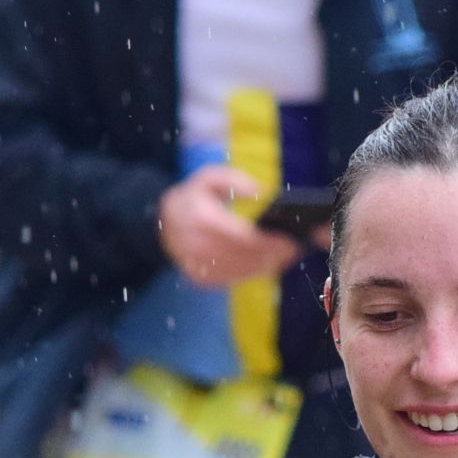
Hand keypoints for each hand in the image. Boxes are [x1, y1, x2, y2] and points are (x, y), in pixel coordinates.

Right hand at [158, 164, 302, 288]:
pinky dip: (253, 273)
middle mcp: (197, 246)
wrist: (163, 224)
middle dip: (273, 255)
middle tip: (294, 249)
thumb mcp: (208, 177)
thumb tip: (261, 192)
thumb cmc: (192, 198)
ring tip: (286, 256)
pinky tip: (268, 264)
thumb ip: (235, 180)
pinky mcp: (200, 279)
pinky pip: (232, 279)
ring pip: (241, 271)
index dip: (267, 242)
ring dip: (266, 266)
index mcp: (201, 219)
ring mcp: (198, 267)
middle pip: (244, 257)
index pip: (241, 237)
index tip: (289, 240)